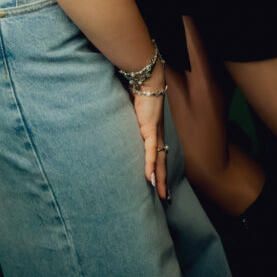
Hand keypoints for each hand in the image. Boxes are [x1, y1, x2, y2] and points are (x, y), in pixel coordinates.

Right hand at [131, 63, 166, 199]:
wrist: (146, 78)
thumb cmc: (137, 90)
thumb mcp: (129, 109)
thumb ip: (124, 118)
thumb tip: (112, 121)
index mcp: (152, 130)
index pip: (157, 154)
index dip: (158, 168)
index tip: (158, 182)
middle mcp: (156, 134)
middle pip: (161, 161)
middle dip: (162, 180)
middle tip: (165, 198)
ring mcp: (154, 132)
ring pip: (159, 160)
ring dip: (159, 178)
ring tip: (160, 194)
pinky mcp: (149, 128)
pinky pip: (150, 150)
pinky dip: (150, 164)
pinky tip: (150, 178)